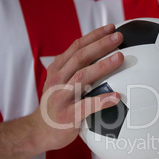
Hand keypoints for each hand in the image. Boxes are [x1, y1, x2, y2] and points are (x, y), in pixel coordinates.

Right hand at [31, 24, 123, 151]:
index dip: (94, 35)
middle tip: (119, 37)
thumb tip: (102, 55)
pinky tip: (117, 97)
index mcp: (58, 69)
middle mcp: (58, 80)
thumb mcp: (59, 82)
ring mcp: (61, 97)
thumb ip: (74, 68)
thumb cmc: (57, 104)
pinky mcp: (68, 115)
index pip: (77, 47)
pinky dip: (102, 100)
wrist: (39, 131)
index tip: (112, 27)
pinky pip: (87, 106)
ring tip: (120, 57)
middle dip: (100, 45)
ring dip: (102, 66)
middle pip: (80, 57)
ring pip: (82, 77)